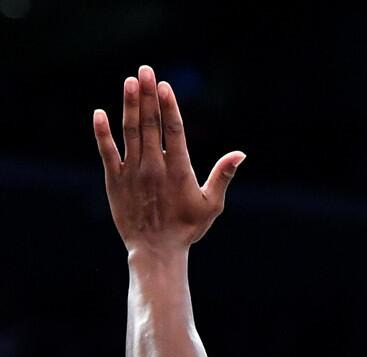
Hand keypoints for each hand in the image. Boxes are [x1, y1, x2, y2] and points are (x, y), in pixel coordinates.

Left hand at [94, 65, 243, 254]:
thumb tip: (241, 154)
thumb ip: (223, 176)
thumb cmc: (187, 228)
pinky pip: (107, 152)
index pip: (174, 131)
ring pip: (130, 132)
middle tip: (146, 71)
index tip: (164, 86)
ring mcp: (133, 173)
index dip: (169, 106)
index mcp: (179, 171)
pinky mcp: (115, 180)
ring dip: (129, 105)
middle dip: (147, 95)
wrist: (156, 250)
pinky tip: (100, 113)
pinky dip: (103, 132)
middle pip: (150, 124)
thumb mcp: (212, 204)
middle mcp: (154, 167)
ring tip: (129, 82)